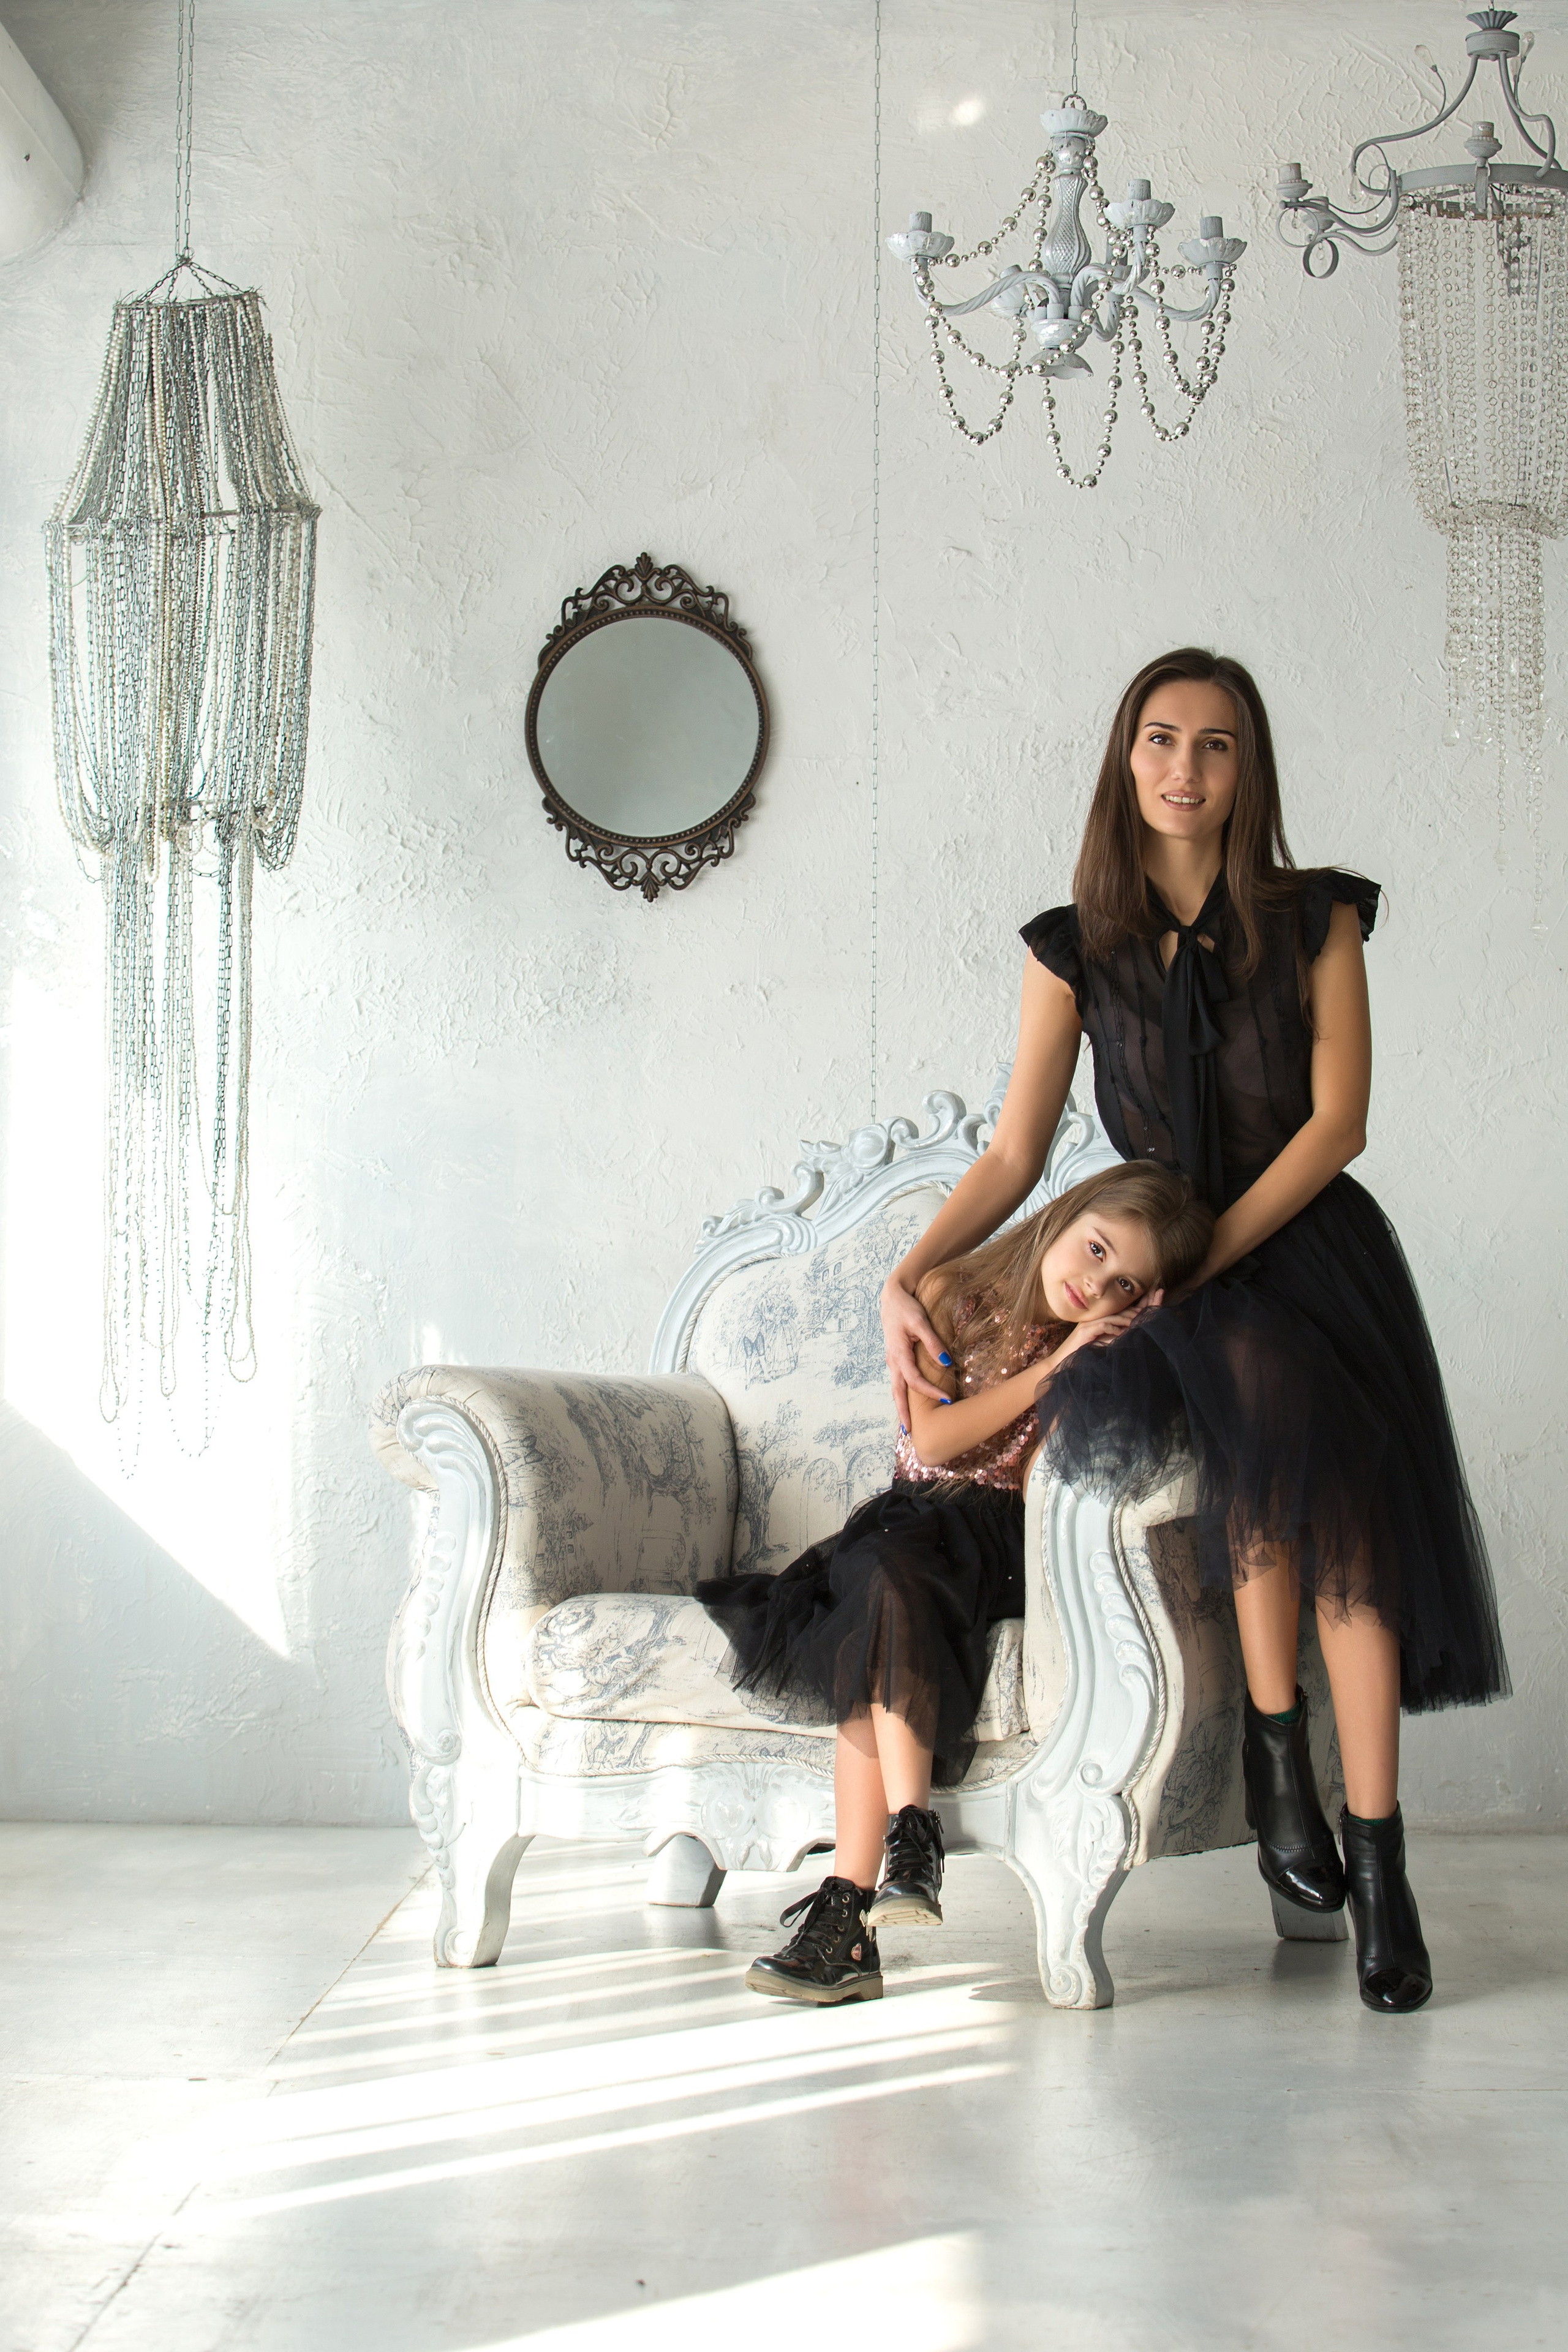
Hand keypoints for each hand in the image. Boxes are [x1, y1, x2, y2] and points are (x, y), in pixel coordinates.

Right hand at [880, 1276, 950, 1427]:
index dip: (930, 1391)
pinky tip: (908, 1403)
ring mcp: (892, 1361)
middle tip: (910, 1433)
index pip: (914, 1380)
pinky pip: (898, 1381)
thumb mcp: (921, 1322)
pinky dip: (902, 1395)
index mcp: (898, 1354)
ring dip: (901, 1406)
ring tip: (907, 1424)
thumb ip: (933, 1342)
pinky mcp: (895, 1358)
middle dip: (903, 1413)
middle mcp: (892, 1361)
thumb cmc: (907, 1308)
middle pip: (897, 1393)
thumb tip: (947, 1362)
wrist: (892, 1296)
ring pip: (896, 1388)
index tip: (947, 1399)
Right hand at [1049, 1301, 1146, 1366]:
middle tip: (1150, 1308)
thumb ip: (1115, 1334)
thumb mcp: (1104, 1342)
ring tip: (1139, 1320)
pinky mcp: (1085, 1331)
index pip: (1121, 1310)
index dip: (1137, 1305)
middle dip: (1136, 1309)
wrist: (1063, 1361)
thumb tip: (1132, 1331)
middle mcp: (1095, 1318)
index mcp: (1101, 1319)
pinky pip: (1102, 1326)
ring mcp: (1089, 1324)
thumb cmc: (1084, 1354)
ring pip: (1112, 1316)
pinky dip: (1113, 1328)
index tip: (1150, 1301)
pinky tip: (1122, 1333)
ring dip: (1126, 1318)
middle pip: (1119, 1310)